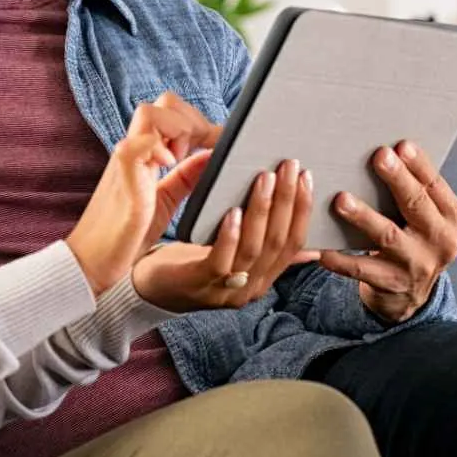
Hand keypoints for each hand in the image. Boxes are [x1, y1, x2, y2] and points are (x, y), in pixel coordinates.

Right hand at [66, 93, 219, 295]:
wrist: (94, 262)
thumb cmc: (127, 233)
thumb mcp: (166, 199)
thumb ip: (186, 177)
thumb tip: (212, 155)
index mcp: (146, 153)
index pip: (173, 112)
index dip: (200, 121)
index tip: (220, 145)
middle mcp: (135, 150)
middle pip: (164, 103)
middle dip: (192, 120)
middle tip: (203, 150)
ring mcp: (126, 161)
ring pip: (150, 112)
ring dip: (177, 130)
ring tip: (181, 160)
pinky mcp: (122, 179)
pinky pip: (136, 145)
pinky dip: (158, 148)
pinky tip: (169, 166)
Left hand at [133, 159, 321, 311]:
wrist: (148, 289)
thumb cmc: (191, 263)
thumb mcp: (234, 254)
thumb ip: (266, 247)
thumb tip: (309, 241)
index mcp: (263, 278)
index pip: (294, 243)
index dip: (302, 209)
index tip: (306, 177)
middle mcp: (250, 288)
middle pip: (278, 242)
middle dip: (287, 201)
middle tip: (289, 167)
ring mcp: (226, 290)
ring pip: (254, 248)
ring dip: (262, 210)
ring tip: (264, 179)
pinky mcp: (199, 284)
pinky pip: (221, 260)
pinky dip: (230, 235)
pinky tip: (233, 211)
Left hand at [321, 141, 456, 324]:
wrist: (411, 291)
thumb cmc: (413, 237)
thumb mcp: (426, 216)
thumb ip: (414, 189)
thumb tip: (387, 151)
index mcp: (452, 218)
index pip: (435, 186)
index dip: (419, 165)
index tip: (402, 145)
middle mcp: (441, 241)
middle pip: (416, 205)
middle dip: (398, 180)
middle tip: (379, 157)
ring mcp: (417, 265)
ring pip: (388, 236)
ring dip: (364, 217)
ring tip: (342, 200)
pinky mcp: (392, 284)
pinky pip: (362, 270)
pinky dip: (342, 260)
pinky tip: (324, 250)